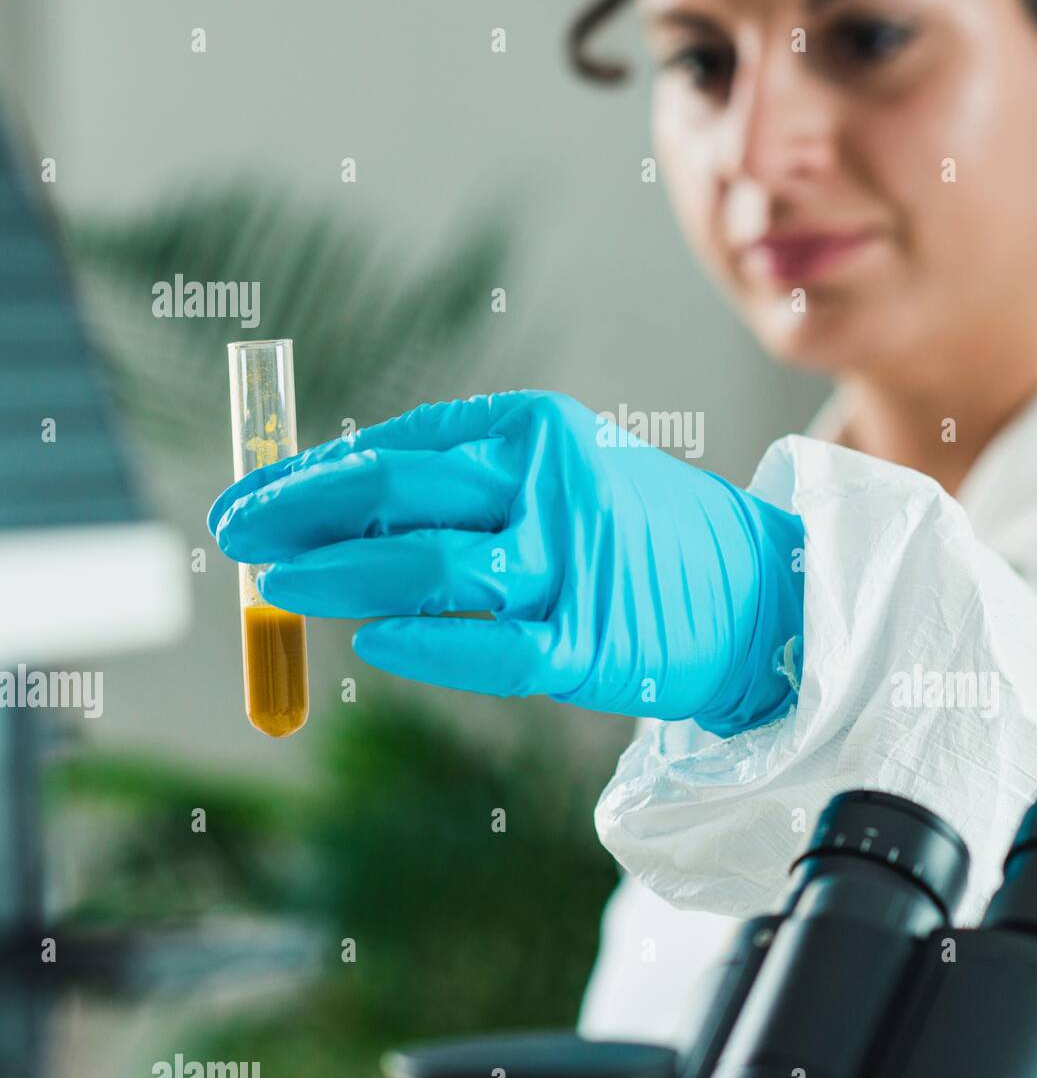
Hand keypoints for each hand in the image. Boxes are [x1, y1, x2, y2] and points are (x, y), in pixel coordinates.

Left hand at [207, 390, 804, 736]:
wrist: (760, 591)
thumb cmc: (642, 534)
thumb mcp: (561, 478)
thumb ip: (466, 493)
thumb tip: (341, 517)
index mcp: (538, 430)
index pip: (401, 445)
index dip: (313, 473)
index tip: (251, 498)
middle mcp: (551, 484)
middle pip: (402, 491)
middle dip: (301, 512)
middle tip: (235, 532)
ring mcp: (571, 564)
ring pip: (430, 565)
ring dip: (340, 574)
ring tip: (276, 585)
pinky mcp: (589, 642)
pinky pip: (489, 647)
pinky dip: (426, 643)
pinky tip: (373, 641)